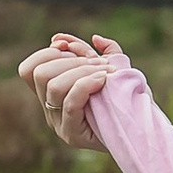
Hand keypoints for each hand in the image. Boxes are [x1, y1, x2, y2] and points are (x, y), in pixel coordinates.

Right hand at [16, 34, 125, 151]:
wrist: (144, 124)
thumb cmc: (128, 95)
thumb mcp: (111, 65)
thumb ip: (90, 50)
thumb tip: (61, 37)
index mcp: (51, 92)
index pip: (28, 70)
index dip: (45, 53)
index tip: (67, 46)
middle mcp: (50, 109)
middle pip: (40, 74)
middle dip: (71, 60)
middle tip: (100, 62)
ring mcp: (59, 123)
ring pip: (54, 86)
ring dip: (82, 70)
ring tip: (107, 71)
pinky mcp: (72, 135)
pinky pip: (70, 103)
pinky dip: (86, 84)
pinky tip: (104, 79)